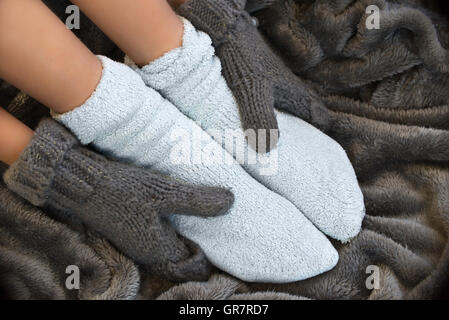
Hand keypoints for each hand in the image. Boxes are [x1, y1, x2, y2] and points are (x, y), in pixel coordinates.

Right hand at [4, 119, 233, 281]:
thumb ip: (196, 201)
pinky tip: (180, 207)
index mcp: (159, 249)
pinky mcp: (134, 229)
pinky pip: (161, 234)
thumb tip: (230, 202)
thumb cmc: (122, 190)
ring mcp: (140, 241)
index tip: (223, 236)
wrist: (82, 184)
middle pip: (183, 258)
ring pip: (173, 245)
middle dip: (201, 243)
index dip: (209, 255)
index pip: (193, 267)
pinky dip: (175, 225)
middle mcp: (150, 252)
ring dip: (188, 233)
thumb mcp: (163, 193)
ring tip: (204, 213)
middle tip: (219, 223)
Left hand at [178, 0, 328, 151]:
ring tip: (286, 144)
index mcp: (298, 96)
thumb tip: (268, 149)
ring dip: (296, 125)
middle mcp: (295, 91)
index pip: (322, 119)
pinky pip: (282, 104)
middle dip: (310, 134)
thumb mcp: (252, 93)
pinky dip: (280, 116)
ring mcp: (283, 86)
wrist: (231, 35)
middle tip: (302, 154)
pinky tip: (266, 124)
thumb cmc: (244, 63)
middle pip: (312, 115)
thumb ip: (261, 119)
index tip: (315, 155)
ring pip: (297, 109)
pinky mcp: (269, 83)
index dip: (321, 138)